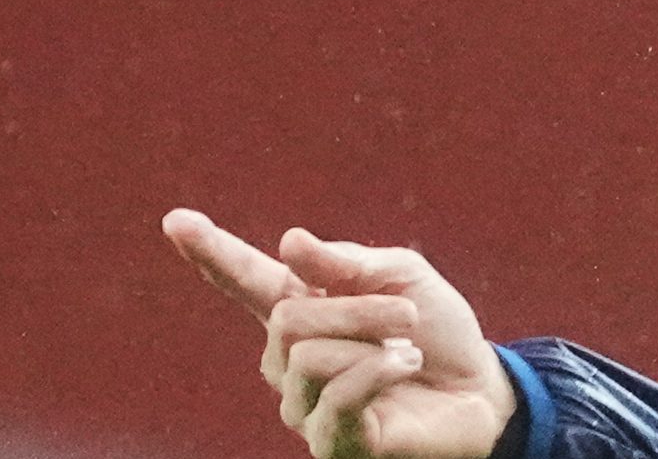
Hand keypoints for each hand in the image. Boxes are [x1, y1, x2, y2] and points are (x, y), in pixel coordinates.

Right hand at [161, 208, 517, 457]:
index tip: (175, 220)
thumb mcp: (400, 277)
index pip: (245, 280)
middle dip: (356, 309)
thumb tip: (289, 242)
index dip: (211, 251)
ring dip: (373, 340)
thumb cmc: (436, 331)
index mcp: (301, 309)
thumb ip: (345, 263)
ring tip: (409, 348)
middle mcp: (289, 361)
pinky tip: (405, 366)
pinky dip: (378, 371)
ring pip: (308, 358)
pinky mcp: (332, 445)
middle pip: (288, 319)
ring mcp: (305, 407)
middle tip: (406, 314)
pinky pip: (335, 398)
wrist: (482, 390)